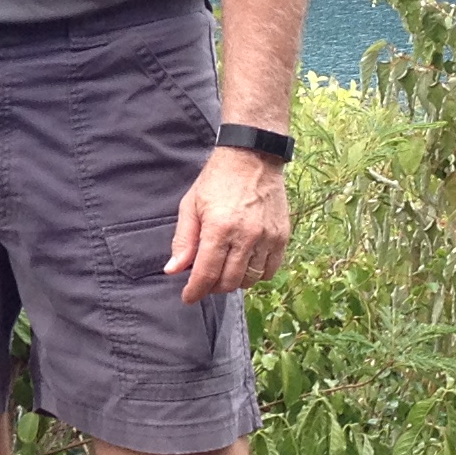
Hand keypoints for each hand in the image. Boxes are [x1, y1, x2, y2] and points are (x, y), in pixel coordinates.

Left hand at [165, 146, 291, 300]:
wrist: (252, 157)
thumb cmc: (217, 180)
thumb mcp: (191, 206)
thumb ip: (183, 240)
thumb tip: (173, 271)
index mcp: (219, 228)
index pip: (206, 273)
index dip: (195, 291)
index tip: (188, 297)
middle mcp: (246, 236)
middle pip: (229, 281)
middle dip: (213, 287)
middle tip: (205, 281)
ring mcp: (267, 237)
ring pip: (250, 279)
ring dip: (234, 281)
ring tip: (224, 271)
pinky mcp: (282, 236)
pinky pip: (270, 270)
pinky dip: (256, 275)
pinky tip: (244, 265)